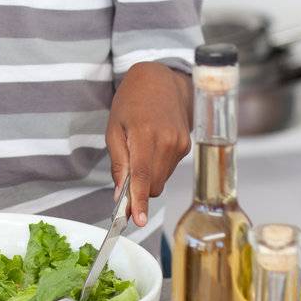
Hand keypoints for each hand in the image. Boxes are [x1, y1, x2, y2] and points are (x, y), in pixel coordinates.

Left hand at [106, 63, 190, 227]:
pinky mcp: (187, 146)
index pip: (143, 176)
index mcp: (145, 135)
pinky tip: (151, 146)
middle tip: (125, 180)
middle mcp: (167, 141)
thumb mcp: (114, 128)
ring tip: (139, 150)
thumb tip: (120, 195)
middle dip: (139, 190)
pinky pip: (169, 169)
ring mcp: (180, 144)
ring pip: (162, 179)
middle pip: (154, 185)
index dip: (139, 200)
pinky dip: (157, 166)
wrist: (159, 79)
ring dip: (148, 177)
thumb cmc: (131, 101)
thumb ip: (119, 163)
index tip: (136, 220)